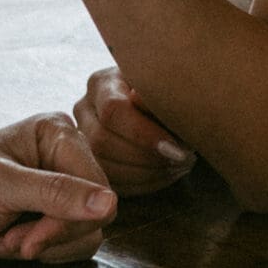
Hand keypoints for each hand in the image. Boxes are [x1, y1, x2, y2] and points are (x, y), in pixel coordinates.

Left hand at [0, 113, 116, 262]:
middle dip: (49, 236)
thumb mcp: (2, 187)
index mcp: (57, 132)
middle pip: (94, 213)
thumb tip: (110, 203)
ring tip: (3, 240)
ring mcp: (61, 186)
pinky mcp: (53, 213)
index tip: (30, 240)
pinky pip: (71, 244)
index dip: (67, 221)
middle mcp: (64, 156)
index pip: (97, 187)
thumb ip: (56, 194)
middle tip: (11, 241)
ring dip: (41, 247)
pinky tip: (6, 242)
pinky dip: (40, 253)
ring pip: (84, 233)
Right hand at [74, 68, 195, 195]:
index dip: (143, 133)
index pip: (112, 110)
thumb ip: (153, 93)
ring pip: (104, 167)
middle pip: (102, 140)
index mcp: (100, 83)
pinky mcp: (93, 164)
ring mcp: (84, 139)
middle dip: (146, 157)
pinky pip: (111, 183)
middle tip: (182, 160)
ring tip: (178, 166)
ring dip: (148, 174)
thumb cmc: (165, 92)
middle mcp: (84, 110)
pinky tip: (165, 174)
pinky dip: (143, 184)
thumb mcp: (164, 85)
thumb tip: (137, 98)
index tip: (176, 149)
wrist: (160, 106)